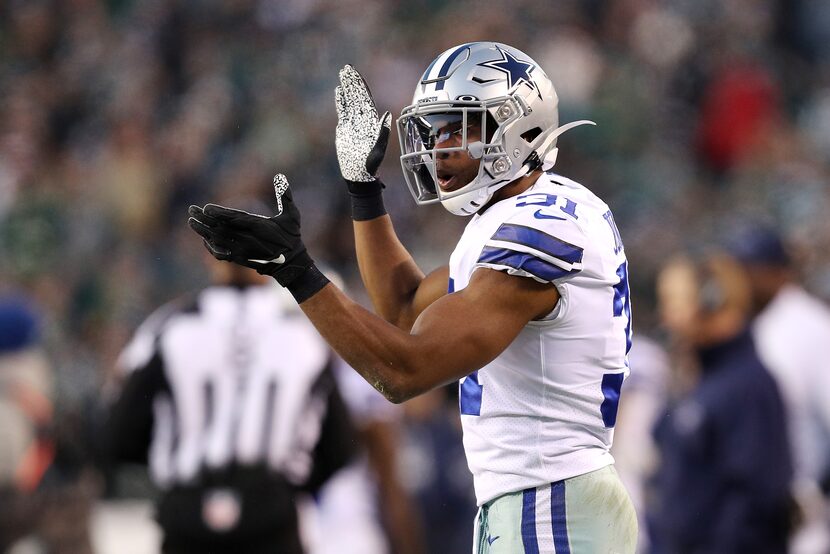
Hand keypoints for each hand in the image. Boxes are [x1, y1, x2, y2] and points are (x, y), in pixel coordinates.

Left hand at [188, 174, 313, 287]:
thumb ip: (285, 196)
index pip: (235, 219)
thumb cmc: (292, 237)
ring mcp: (243, 250)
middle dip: (205, 219)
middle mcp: (249, 239)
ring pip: (218, 241)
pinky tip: (204, 238)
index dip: (219, 214)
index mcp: (260, 227)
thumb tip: (281, 177)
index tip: (206, 208)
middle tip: (192, 210)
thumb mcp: (292, 216)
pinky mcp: (240, 259)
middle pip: (222, 229)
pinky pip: (220, 254)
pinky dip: (210, 246)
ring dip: (203, 231)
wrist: (291, 264)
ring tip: (192, 221)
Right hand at [335, 65, 390, 183]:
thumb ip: (382, 132)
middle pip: (357, 96)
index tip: (356, 75)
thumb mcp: (378, 148)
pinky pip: (342, 111)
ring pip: (349, 101)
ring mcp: (353, 123)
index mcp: (370, 121)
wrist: (359, 173)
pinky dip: (340, 101)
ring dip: (347, 88)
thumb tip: (387, 114)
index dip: (360, 86)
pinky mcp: (345, 128)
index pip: (365, 99)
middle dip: (352, 82)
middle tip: (347, 67)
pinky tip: (338, 91)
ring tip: (343, 74)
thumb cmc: (371, 163)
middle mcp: (362, 119)